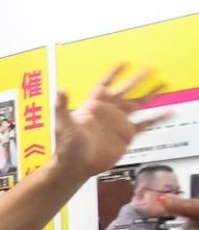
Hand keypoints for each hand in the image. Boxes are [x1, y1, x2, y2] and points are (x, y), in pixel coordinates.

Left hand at [53, 62, 170, 176]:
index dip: (113, 74)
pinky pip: (146, 123)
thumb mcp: (63, 124)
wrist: (76, 165)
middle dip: (136, 80)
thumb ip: (62, 106)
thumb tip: (59, 89)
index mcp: (93, 106)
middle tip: (149, 69)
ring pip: (138, 104)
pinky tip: (169, 111)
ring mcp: (118, 122)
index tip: (123, 63)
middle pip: (125, 91)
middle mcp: (108, 112)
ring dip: (150, 95)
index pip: (104, 85)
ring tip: (164, 84)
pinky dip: (158, 118)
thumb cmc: (66, 146)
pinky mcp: (126, 135)